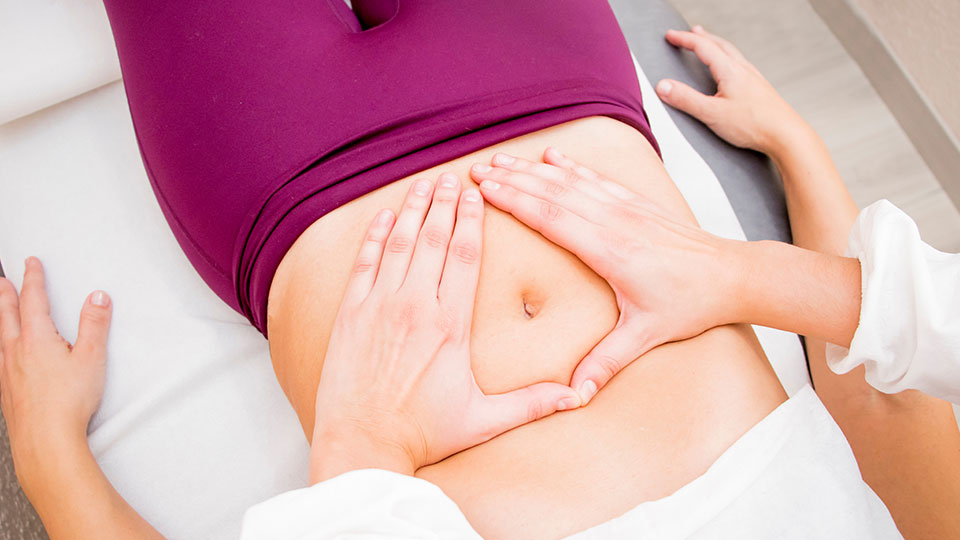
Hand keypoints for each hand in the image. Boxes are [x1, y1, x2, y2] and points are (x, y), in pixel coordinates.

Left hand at [0, 258, 111, 493]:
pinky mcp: (7, 390)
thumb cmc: (67, 404)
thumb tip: (97, 299)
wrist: (45, 441)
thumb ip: (95, 325)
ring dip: (0, 316)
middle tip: (2, 279)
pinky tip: (5, 352)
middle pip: (7, 314)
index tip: (31, 263)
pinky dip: (1, 344)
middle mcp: (15, 352)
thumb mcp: (92, 359)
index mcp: (36, 339)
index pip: (33, 300)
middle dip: (5, 293)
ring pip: (0, 335)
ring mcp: (7, 372)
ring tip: (0, 309)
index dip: (33, 278)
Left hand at [310, 173, 579, 482]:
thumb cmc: (423, 433)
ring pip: (398, 244)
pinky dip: (373, 235)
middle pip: (433, 240)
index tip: (475, 195)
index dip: (470, 220)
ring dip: (411, 210)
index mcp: (450, 326)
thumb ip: (530, 403)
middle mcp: (415, 308)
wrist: (363, 443)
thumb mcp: (482, 420)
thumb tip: (575, 397)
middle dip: (443, 204)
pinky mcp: (351, 314)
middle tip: (451, 177)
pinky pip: (364, 263)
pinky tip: (383, 216)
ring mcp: (379, 307)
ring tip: (422, 184)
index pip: (464, 257)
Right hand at [471, 150, 743, 402]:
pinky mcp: (637, 203)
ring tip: (501, 160)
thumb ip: (606, 362)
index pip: (552, 219)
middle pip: (554, 193)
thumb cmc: (691, 305)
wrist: (732, 276)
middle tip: (477, 170)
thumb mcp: (645, 336)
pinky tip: (552, 155)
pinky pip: (597, 178)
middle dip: (512, 180)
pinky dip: (571, 165)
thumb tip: (576, 393)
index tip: (485, 191)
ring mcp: (627, 207)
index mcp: (611, 251)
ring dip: (533, 169)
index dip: (516, 202)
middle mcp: (615, 221)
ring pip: (572, 180)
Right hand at [656, 25, 803, 153]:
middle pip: (719, 45)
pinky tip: (730, 70)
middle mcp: (743, 70)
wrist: (785, 134)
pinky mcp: (760, 89)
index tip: (671, 36)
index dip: (684, 39)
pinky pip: (741, 65)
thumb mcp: (712, 113)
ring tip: (709, 45)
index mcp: (730, 71)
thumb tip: (664, 87)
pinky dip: (729, 59)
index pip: (703, 47)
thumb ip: (686, 99)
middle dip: (701, 37)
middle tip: (689, 33)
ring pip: (732, 54)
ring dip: (716, 45)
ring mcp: (753, 78)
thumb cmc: (755, 125)